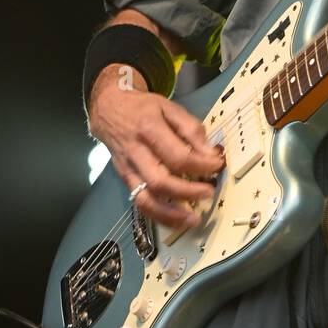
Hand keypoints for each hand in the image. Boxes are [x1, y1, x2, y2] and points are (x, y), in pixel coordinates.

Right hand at [89, 82, 224, 229]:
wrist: (109, 109)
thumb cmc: (143, 108)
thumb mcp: (170, 107)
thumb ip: (191, 128)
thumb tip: (210, 152)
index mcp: (149, 129)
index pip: (177, 155)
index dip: (201, 165)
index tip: (218, 165)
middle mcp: (136, 152)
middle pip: (160, 181)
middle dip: (188, 192)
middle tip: (209, 192)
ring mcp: (128, 169)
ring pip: (145, 199)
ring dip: (171, 214)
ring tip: (193, 219)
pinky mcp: (124, 180)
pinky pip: (139, 203)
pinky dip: (158, 216)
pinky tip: (176, 220)